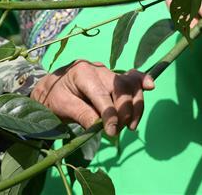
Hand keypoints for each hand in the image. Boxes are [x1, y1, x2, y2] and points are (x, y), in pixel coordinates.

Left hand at [31, 60, 154, 137]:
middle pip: (121, 89)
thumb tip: (106, 128)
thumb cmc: (54, 97)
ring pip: (130, 85)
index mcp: (82, 72)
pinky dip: (142, 82)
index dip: (110, 115)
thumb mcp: (62, 107)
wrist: (51, 88)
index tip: (112, 132)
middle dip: (123, 112)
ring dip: (135, 107)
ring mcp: (108, 72)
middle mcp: (98, 68)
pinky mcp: (114, 78)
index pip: (102, 94)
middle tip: (116, 131)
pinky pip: (132, 78)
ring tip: (129, 126)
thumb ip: (83, 115)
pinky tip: (150, 86)